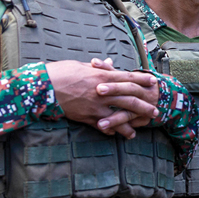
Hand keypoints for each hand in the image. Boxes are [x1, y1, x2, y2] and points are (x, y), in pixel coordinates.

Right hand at [46, 60, 160, 138]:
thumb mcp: (81, 65)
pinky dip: (110, 130)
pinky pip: (102, 125)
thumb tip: (109, 63)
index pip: (128, 78)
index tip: (153, 83)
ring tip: (137, 131)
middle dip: (144, 106)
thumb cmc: (60, 72)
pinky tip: (116, 134)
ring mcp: (96, 106)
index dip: (142, 81)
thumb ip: (98, 67)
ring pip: (119, 116)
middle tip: (155, 111)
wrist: (43, 87)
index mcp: (101, 76)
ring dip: (130, 124)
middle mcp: (102, 91)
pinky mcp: (86, 116)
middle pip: (130, 99)